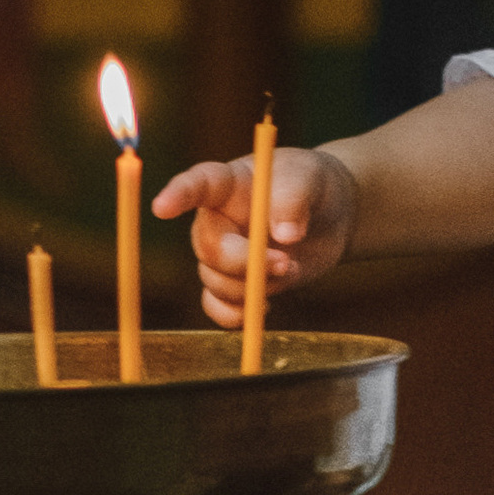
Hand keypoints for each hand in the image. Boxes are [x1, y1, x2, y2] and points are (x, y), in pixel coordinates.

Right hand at [150, 144, 359, 330]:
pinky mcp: (235, 280)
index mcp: (228, 184)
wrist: (332, 215)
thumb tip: (286, 235)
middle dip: (244, 262)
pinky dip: (233, 314)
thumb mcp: (309, 180)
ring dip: (252, 286)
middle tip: (285, 262)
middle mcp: (217, 219)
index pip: (197, 185)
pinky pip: (216, 305)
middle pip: (210, 249)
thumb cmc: (313, 185)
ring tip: (291, 268)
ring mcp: (224, 252)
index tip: (161, 207)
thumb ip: (294, 200)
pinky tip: (261, 308)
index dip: (177, 196)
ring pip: (216, 281)